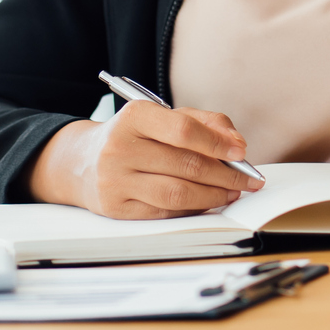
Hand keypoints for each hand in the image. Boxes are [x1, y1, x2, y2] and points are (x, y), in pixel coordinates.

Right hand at [28, 101, 263, 217]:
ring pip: (177, 193)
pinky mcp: (116, 208)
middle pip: (186, 165)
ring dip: (213, 196)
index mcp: (133, 117)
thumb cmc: (133, 137)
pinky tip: (208, 203)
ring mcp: (115, 181)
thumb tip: (236, 143)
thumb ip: (202, 122)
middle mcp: (120, 148)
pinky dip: (192, 209)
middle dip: (226, 174)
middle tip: (248, 179)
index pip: (183, 130)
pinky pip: (164, 213)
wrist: (81, 162)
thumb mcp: (162, 117)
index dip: (217, 143)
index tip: (242, 151)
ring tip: (232, 192)